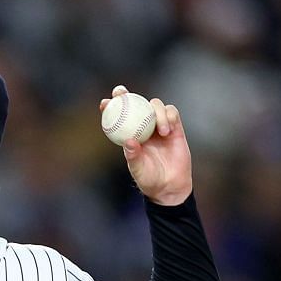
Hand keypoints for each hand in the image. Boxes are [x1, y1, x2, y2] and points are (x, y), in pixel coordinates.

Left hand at [99, 86, 191, 205]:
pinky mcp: (175, 127)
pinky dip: (169, 116)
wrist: (170, 186)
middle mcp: (144, 127)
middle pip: (136, 104)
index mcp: (131, 135)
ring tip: (161, 132)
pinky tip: (168, 129)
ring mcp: (159, 125)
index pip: (120, 117)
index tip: (105, 103)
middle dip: (127, 95)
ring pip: (155, 106)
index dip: (112, 107)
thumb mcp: (138, 170)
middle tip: (121, 93)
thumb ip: (133, 156)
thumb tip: (129, 140)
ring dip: (157, 113)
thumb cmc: (149, 180)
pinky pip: (172, 113)